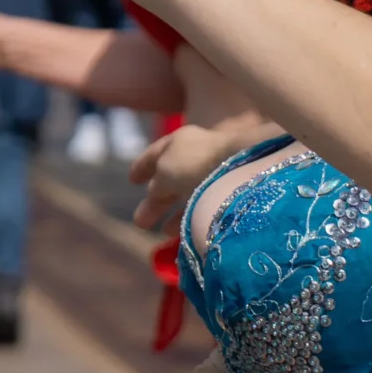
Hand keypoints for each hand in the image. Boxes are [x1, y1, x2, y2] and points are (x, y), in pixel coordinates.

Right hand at [129, 120, 256, 231]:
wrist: (240, 167)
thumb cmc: (194, 163)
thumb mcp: (164, 171)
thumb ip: (156, 185)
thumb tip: (155, 194)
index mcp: (179, 141)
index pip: (155, 154)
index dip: (141, 167)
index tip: (132, 181)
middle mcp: (196, 154)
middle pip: (171, 179)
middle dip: (155, 201)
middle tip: (140, 221)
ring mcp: (214, 172)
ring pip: (189, 194)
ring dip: (175, 213)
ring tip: (164, 231)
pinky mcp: (227, 191)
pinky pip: (203, 204)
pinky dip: (192, 216)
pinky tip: (186, 230)